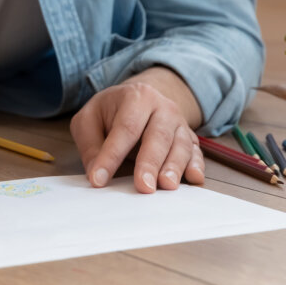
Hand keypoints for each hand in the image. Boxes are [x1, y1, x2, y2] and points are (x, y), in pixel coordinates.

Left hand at [70, 67, 204, 192]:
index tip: (99, 179)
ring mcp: (179, 123)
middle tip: (143, 186)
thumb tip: (96, 174)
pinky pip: (196, 153)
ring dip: (174, 167)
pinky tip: (193, 178)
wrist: (139, 98)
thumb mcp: (89, 120)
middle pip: (158, 136)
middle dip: (150, 163)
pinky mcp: (190, 139)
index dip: (111, 156)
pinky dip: (196, 166)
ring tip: (165, 186)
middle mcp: (163, 108)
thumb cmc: (110, 112)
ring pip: (181, 146)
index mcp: (135, 97)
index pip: (125, 128)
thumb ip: (90, 146)